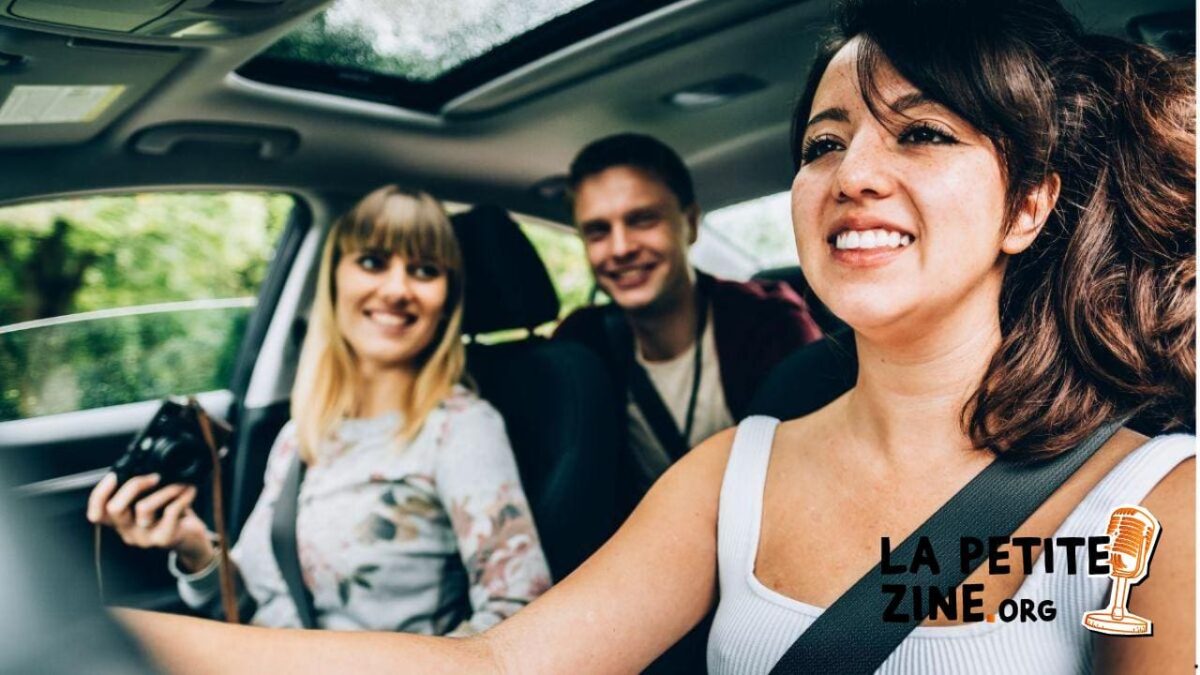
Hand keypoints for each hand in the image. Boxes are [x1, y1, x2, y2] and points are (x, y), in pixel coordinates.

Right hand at [87, 473, 213, 570]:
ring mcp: (144, 537)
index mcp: (121, 521)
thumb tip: (141, 464)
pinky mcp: (164, 538)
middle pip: (114, 508)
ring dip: (165, 489)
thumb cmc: (171, 515)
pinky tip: (189, 491)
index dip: (100, 494)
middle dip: (133, 485)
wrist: (192, 538)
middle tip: (154, 477)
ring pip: (143, 508)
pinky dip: (182, 496)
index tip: (114, 476)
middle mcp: (128, 531)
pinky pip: (170, 511)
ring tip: (179, 484)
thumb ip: (141, 490)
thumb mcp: (152, 502)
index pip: (97, 513)